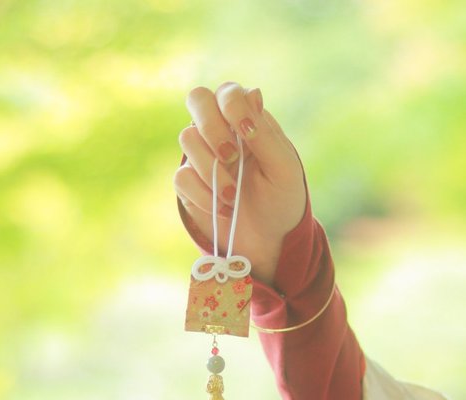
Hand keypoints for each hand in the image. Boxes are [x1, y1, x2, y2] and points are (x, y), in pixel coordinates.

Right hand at [179, 82, 305, 284]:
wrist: (270, 242)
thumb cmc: (283, 200)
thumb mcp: (284, 167)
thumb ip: (265, 132)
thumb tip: (252, 93)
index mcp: (248, 120)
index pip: (227, 92)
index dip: (231, 105)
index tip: (246, 132)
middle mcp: (221, 130)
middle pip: (197, 99)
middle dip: (211, 127)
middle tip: (231, 155)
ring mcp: (201, 155)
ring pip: (187, 138)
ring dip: (212, 169)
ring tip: (234, 196)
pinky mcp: (188, 183)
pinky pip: (181, 176)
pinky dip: (204, 194)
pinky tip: (224, 209)